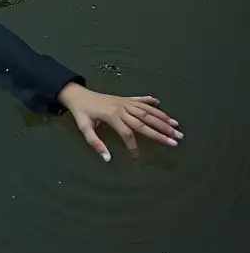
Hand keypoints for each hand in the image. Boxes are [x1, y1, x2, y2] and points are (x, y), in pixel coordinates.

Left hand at [58, 82, 181, 161]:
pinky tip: (160, 104)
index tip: (137, 157)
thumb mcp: (84, 128)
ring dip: (162, 118)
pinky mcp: (124, 98)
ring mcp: (124, 102)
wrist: (76, 93)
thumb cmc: (80, 112)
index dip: (133, 146)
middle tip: (176, 140)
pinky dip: (150, 101)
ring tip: (176, 126)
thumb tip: (107, 159)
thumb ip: (95, 143)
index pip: (128, 134)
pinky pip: (140, 99)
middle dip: (161, 132)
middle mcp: (121, 108)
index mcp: (112, 117)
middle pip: (144, 121)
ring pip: (147, 111)